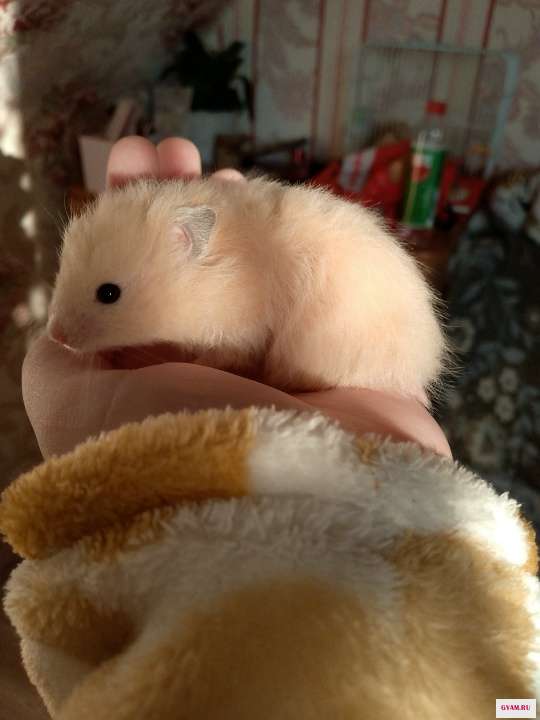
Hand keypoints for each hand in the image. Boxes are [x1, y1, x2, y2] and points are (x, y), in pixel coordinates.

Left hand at [22, 137, 450, 458]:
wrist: (287, 495)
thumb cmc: (169, 443)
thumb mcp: (74, 406)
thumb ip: (60, 363)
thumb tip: (65, 325)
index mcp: (153, 377)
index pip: (133, 282)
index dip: (124, 218)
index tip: (129, 166)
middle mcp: (213, 366)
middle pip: (193, 265)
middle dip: (179, 203)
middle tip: (179, 150)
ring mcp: (274, 359)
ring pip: (251, 269)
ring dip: (235, 214)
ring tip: (228, 173)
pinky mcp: (330, 354)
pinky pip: (311, 282)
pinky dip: (295, 241)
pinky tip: (282, 204)